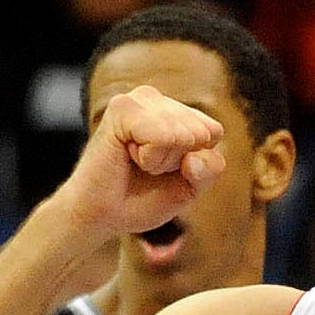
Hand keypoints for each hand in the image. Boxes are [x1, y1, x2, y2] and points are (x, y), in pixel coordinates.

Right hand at [60, 86, 224, 237]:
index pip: (213, 131)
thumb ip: (210, 169)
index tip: (165, 169)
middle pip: (200, 133)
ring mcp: (139, 99)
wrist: (100, 215)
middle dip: (177, 162)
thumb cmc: (142, 199)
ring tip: (136, 162)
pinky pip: (162, 136)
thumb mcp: (190, 187)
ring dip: (161, 161)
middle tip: (146, 168)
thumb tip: (195, 154)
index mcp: (176, 112)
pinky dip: (150, 157)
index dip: (195, 162)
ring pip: (182, 134)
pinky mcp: (122, 107)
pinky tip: (127, 155)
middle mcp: (158, 100)